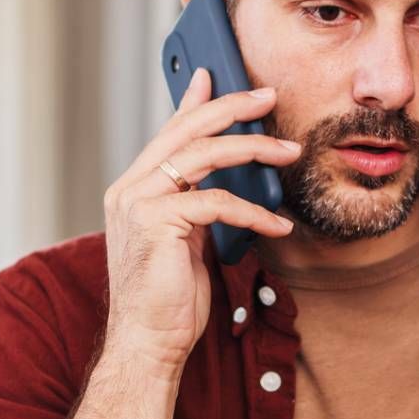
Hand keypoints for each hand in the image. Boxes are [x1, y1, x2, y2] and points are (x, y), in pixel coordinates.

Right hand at [103, 68, 300, 370]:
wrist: (149, 342)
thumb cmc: (170, 298)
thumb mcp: (187, 240)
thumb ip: (196, 204)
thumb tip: (226, 180)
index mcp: (133, 189)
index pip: (168, 133)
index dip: (194, 102)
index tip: (216, 75)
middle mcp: (129, 189)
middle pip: (185, 131)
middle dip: (230, 107)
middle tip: (267, 96)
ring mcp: (138, 203)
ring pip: (202, 155)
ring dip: (253, 149)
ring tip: (289, 151)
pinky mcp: (156, 223)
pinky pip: (216, 202)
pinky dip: (253, 212)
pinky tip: (278, 225)